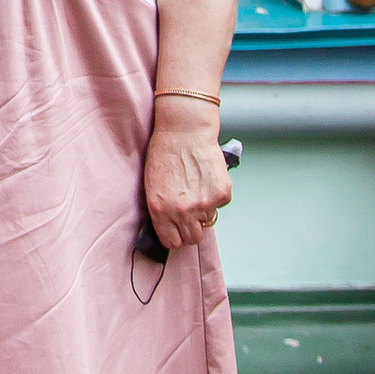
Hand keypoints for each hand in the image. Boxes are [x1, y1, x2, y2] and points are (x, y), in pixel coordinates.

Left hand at [142, 99, 230, 251]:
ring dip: (203, 209)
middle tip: (190, 212)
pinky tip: (206, 178)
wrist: (184, 130)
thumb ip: (161, 211)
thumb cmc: (164, 154)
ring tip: (196, 187)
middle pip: (193, 238)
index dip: (176, 236)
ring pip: (208, 220)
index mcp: (161, 210)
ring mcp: (204, 204)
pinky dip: (215, 194)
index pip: (172, 242)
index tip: (177, 230)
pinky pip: (220, 204)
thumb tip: (170, 229)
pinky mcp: (221, 194)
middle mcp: (183, 211)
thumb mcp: (152, 186)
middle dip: (191, 228)